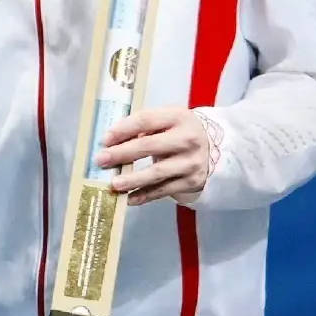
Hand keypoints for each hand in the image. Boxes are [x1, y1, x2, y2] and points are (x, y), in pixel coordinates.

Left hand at [95, 106, 209, 204]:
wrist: (213, 148)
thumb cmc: (180, 131)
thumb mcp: (168, 120)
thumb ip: (146, 126)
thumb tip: (113, 141)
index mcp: (178, 116)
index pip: (146, 120)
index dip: (123, 129)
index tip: (105, 139)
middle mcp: (187, 138)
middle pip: (149, 146)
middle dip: (122, 153)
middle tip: (102, 160)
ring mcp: (190, 162)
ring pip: (156, 172)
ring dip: (132, 179)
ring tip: (114, 184)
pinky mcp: (191, 182)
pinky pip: (164, 190)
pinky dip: (145, 195)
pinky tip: (130, 198)